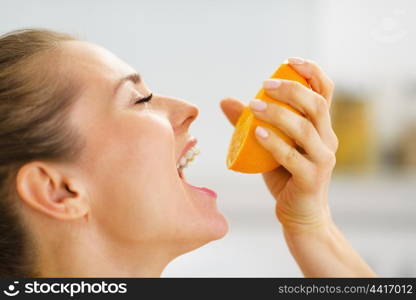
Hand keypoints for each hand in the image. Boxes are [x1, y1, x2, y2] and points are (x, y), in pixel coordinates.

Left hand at [220, 58, 337, 233]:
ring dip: (279, 114)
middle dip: (292, 89)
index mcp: (321, 127)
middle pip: (317, 105)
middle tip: (264, 85)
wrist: (301, 215)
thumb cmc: (285, 176)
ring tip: (254, 106)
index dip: (311, 72)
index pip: (325, 91)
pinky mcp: (311, 179)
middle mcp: (328, 140)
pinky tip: (257, 132)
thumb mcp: (269, 145)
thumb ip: (251, 122)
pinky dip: (274, 143)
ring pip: (305, 129)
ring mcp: (322, 160)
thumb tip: (226, 101)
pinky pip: (293, 157)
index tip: (288, 61)